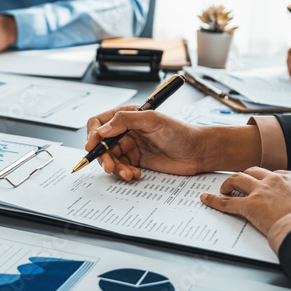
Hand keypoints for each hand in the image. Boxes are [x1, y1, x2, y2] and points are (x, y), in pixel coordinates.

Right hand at [84, 106, 261, 179]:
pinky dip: (125, 173)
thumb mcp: (153, 120)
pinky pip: (122, 168)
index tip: (92, 146)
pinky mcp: (136, 161)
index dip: (92, 134)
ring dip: (116, 167)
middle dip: (103, 156)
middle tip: (109, 166)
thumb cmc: (181, 131)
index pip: (99, 123)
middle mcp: (126, 131)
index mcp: (127, 116)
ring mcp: (131, 147)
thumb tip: (103, 128)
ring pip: (111, 158)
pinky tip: (136, 174)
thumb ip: (126, 120)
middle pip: (102, 144)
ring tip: (128, 173)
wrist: (199, 152)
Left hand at [200, 167, 290, 234]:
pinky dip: (215, 200)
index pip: (278, 174)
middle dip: (246, 176)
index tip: (265, 183)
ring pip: (238, 178)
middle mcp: (278, 180)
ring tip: (224, 189)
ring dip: (229, 183)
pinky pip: (227, 202)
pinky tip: (207, 200)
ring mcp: (262, 191)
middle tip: (240, 183)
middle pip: (255, 171)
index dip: (268, 179)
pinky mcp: (250, 205)